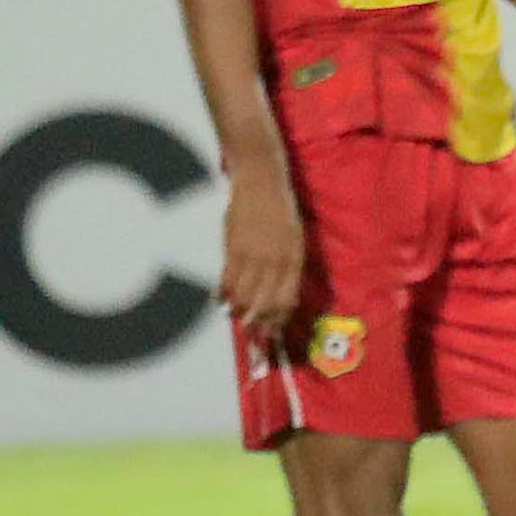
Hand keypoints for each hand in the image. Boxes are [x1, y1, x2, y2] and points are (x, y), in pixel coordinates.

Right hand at [216, 157, 304, 331]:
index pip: (288, 298)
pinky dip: (223, 294)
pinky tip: (220, 302)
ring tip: (235, 318)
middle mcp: (276, 260)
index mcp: (295, 258)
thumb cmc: (280, 211)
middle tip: (252, 332)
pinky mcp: (234, 248)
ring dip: (239, 311)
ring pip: (245, 295)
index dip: (279, 318)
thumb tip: (281, 291)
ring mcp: (254, 255)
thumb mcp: (294, 237)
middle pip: (266, 302)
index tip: (273, 329)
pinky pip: (227, 280)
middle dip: (259, 322)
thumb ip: (287, 264)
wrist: (261, 183)